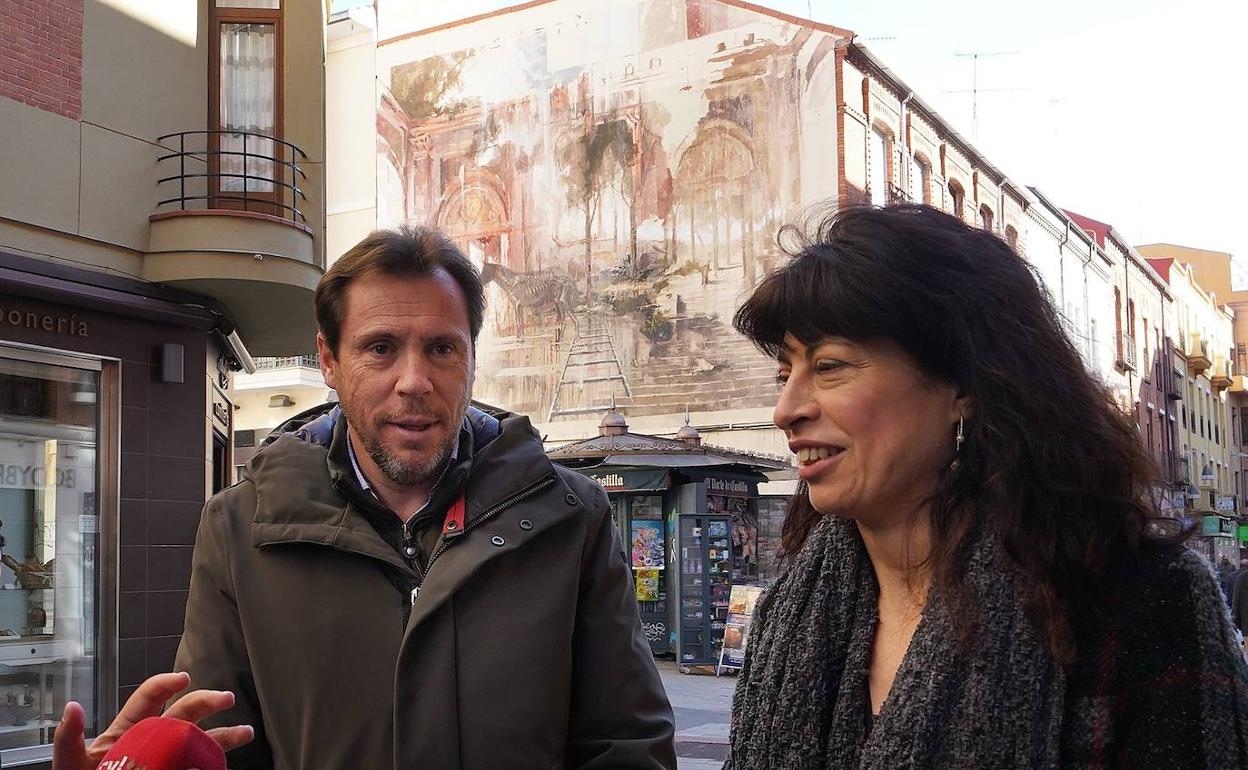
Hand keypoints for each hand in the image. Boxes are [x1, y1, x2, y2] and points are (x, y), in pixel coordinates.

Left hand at [52, 672, 253, 768]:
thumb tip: (72, 708)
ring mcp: (168, 760)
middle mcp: (154, 740)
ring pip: (201, 741)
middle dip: (206, 702)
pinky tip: (225, 763)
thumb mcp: (71, 764)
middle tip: (225, 699)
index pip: (150, 697)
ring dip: (225, 734)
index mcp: (128, 730)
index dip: (167, 683)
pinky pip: (201, 766)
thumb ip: (69, 739)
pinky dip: (215, 763)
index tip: (184, 679)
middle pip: (184, 712)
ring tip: (245, 731)